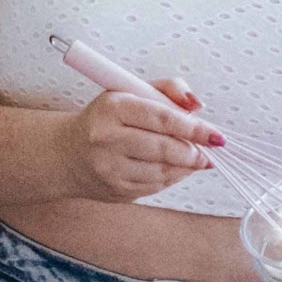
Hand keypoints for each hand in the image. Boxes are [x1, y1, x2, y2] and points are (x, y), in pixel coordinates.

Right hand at [57, 78, 222, 202]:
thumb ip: (168, 89)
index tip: (215, 134)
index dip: (193, 128)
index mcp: (114, 107)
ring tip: (198, 157)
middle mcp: (108, 139)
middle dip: (194, 151)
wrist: (65, 153)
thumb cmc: (107, 116)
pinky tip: (178, 168)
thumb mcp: (132, 90)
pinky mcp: (114, 191)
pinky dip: (172, 177)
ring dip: (186, 166)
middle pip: (163, 148)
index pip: (162, 118)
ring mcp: (109, 169)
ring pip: (161, 171)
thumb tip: (197, 105)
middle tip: (211, 148)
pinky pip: (154, 187)